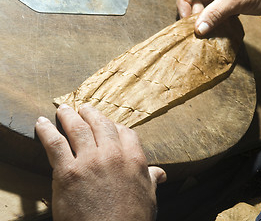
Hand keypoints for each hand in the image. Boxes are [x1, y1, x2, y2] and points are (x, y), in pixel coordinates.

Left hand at [35, 104, 165, 220]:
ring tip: (64, 109)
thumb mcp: (148, 197)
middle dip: (91, 114)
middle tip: (83, 108)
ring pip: (78, 129)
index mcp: (134, 159)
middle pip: (101, 125)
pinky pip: (55, 144)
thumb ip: (151, 180)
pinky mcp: (68, 172)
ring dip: (69, 116)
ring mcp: (90, 161)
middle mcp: (113, 154)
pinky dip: (46, 130)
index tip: (108, 123)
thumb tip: (161, 174)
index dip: (115, 125)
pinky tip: (42, 122)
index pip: (125, 132)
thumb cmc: (131, 219)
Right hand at [177, 0, 260, 34]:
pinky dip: (213, 20)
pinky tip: (216, 28)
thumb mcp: (235, 0)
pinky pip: (213, 10)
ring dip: (204, 19)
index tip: (187, 20)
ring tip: (208, 31)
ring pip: (203, 4)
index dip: (184, 2)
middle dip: (194, 13)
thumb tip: (198, 29)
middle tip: (198, 29)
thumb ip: (214, 14)